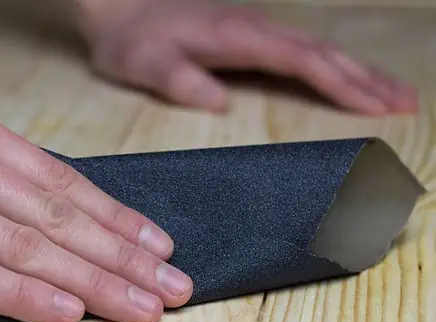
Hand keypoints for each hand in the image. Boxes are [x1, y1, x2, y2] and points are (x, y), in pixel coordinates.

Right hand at [0, 96, 192, 321]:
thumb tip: (62, 222)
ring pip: (21, 242)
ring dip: (90, 280)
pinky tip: (67, 310)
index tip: (159, 246)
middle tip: (171, 284)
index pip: (56, 177)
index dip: (115, 215)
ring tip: (140, 305)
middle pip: (51, 211)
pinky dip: (24, 294)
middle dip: (120, 254)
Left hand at [77, 0, 417, 113]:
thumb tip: (218, 103)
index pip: (301, 60)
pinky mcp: (253, 33)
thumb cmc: (131, 40)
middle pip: (324, 52)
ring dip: (360, 70)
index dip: (339, 84)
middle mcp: (256, 28)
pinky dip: (335, 65)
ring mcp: (257, 27)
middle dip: (367, 79)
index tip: (374, 107)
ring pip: (321, 48)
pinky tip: (349, 77)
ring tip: (399, 94)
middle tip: (408, 105)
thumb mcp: (143, 63)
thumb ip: (178, 80)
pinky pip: (305, 49)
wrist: (120, 8)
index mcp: (237, 36)